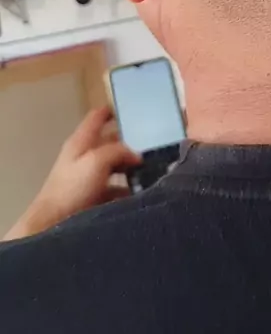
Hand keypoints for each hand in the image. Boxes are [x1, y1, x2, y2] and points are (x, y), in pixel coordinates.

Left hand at [3, 107, 140, 240]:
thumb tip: (135, 154)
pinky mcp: (92, 196)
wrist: (54, 224)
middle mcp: (84, 155)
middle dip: (129, 142)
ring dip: (129, 167)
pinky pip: (114, 188)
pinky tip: (139, 194)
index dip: (113, 110)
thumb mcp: (96, 161)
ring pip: (113, 165)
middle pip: (109, 141)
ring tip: (151, 170)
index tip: (134, 110)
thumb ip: (117, 151)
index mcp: (81, 141)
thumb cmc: (73, 187)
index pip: (97, 117)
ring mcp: (87, 176)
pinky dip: (126, 189)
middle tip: (152, 145)